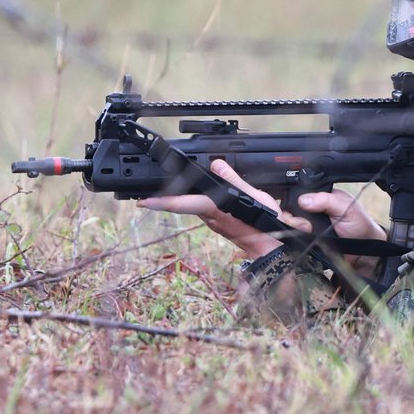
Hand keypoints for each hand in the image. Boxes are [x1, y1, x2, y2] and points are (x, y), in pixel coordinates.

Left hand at [138, 159, 299, 258]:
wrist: (271, 249)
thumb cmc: (264, 226)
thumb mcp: (253, 196)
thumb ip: (234, 179)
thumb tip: (217, 164)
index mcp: (214, 209)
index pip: (182, 204)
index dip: (161, 203)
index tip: (143, 202)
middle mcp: (209, 218)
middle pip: (183, 204)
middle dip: (167, 197)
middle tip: (150, 191)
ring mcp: (213, 223)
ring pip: (194, 207)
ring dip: (183, 200)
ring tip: (172, 188)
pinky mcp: (219, 224)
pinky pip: (204, 210)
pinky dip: (199, 203)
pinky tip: (202, 196)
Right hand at [291, 189, 386, 277]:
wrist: (363, 251)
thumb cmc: (358, 224)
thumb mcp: (344, 206)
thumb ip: (326, 200)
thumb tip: (303, 200)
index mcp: (318, 196)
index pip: (297, 194)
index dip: (293, 202)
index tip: (295, 209)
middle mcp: (310, 210)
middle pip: (290, 211)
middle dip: (293, 218)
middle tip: (306, 224)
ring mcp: (307, 226)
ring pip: (290, 226)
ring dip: (297, 229)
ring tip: (310, 231)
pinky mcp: (307, 240)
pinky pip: (295, 240)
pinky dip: (298, 240)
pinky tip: (307, 239)